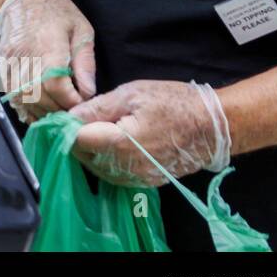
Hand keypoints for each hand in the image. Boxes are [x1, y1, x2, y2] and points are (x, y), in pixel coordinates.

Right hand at [0, 0, 96, 121]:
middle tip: (73, 112)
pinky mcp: (2, 66)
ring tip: (58, 112)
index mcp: (48, 44)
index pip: (55, 84)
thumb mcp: (81, 30)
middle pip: (38, 96)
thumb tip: (88, 91)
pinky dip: (25, 107)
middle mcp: (25, 55)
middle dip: (58, 110)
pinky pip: (10, 95)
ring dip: (42, 111)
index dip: (70, 100)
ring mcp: (10, 62)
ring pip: (23, 99)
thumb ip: (85, 62)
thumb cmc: (56, 11)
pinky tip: (39, 110)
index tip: (83, 103)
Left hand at [70, 80, 231, 186]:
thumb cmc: (173, 103)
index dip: (66, 126)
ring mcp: (135, 179)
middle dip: (76, 137)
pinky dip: (106, 159)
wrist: (212, 127)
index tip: (63, 113)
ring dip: (90, 149)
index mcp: (119, 143)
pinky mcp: (144, 183)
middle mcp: (125, 168)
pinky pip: (114, 174)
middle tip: (82, 117)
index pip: (76, 140)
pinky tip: (112, 141)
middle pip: (83, 156)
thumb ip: (97, 107)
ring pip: (96, 167)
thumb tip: (69, 115)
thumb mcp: (132, 94)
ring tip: (98, 127)